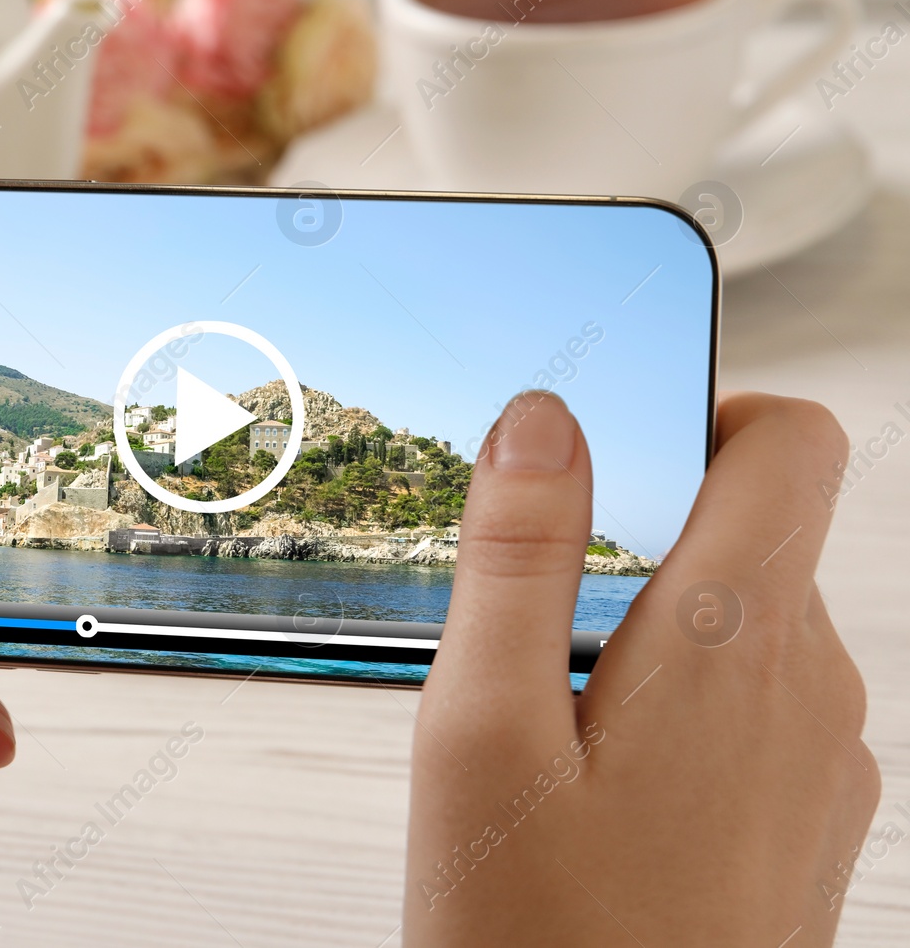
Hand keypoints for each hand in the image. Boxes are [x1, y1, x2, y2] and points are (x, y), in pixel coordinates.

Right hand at [405, 392, 877, 945]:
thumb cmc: (543, 940)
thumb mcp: (482, 730)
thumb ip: (516, 557)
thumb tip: (540, 421)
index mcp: (729, 642)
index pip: (789, 438)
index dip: (705, 407)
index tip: (613, 446)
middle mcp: (807, 691)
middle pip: (755, 530)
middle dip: (639, 539)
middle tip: (530, 621)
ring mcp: (820, 764)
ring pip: (745, 624)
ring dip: (648, 631)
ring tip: (547, 723)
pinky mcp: (806, 823)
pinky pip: (753, 707)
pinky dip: (675, 703)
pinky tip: (592, 784)